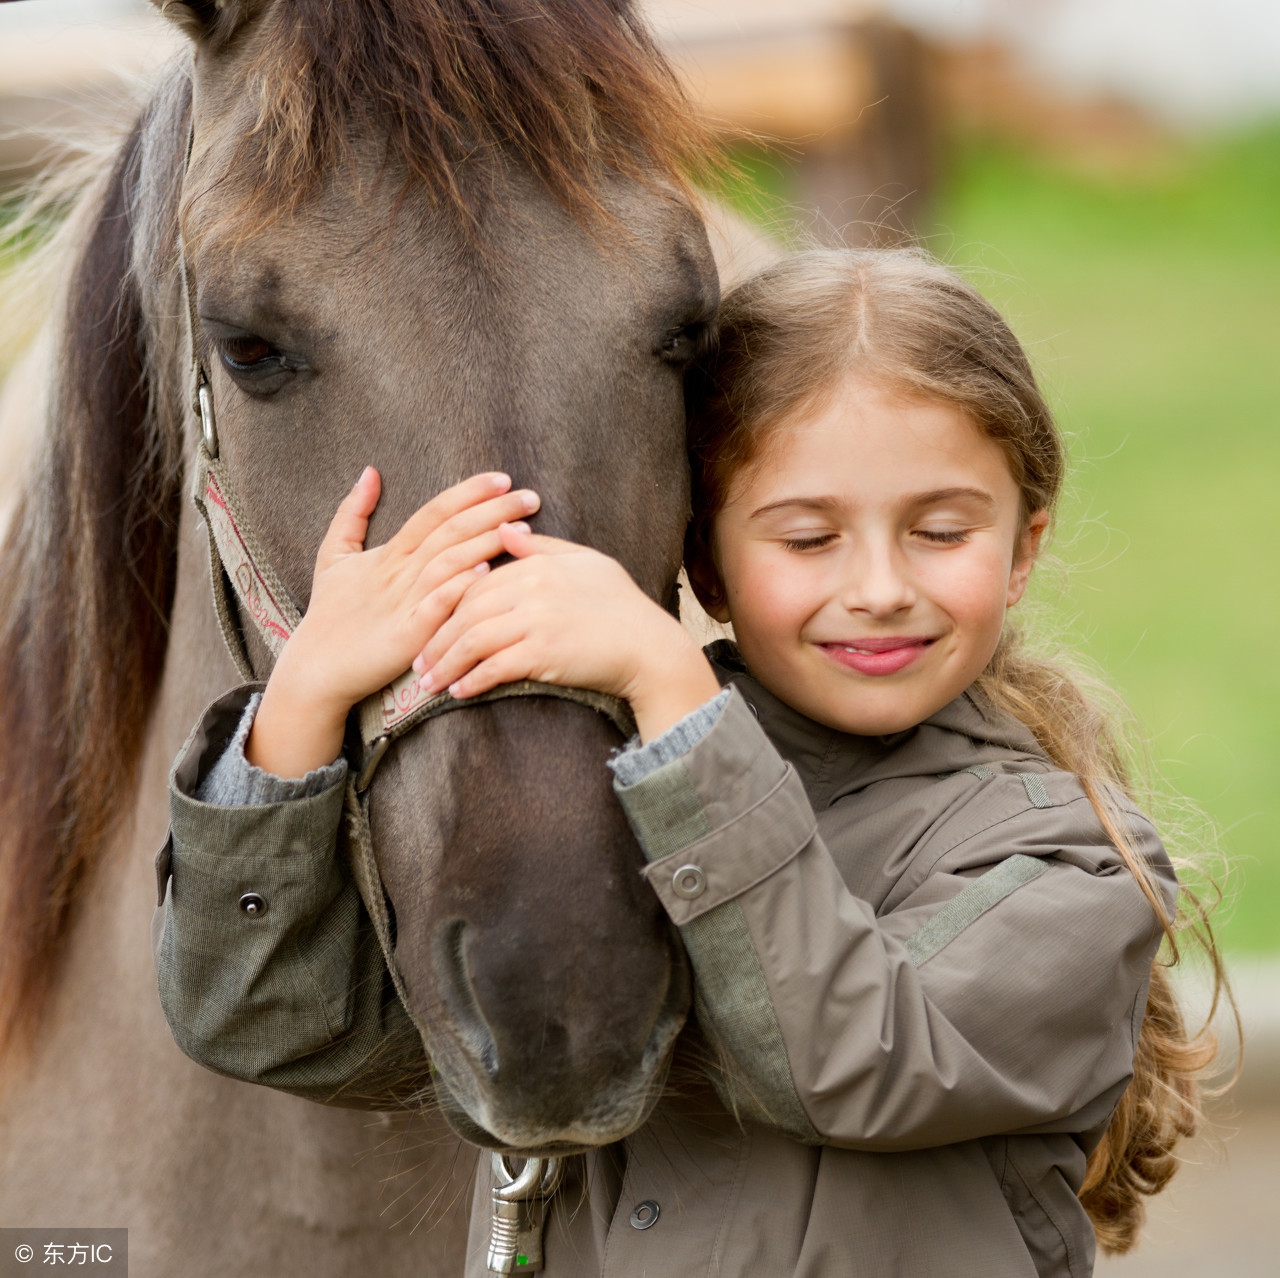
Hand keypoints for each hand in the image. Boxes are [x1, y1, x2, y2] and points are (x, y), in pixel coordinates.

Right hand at [247, 469, 540, 777]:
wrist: (315, 668)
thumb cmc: (330, 613)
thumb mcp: (334, 555)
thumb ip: (352, 513)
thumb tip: (369, 472)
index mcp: (389, 552)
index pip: (434, 512)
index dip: (468, 493)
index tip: (503, 479)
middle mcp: (398, 572)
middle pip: (450, 531)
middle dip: (492, 511)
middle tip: (530, 497)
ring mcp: (403, 602)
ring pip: (448, 562)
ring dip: (486, 542)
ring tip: (522, 530)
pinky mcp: (406, 635)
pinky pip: (436, 605)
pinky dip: (458, 586)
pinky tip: (485, 570)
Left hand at [415, 525, 721, 741]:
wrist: (650, 648)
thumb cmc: (621, 606)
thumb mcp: (586, 563)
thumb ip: (542, 547)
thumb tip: (504, 529)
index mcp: (538, 564)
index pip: (475, 581)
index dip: (447, 605)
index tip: (429, 625)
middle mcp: (533, 588)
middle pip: (466, 611)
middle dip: (436, 639)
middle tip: (418, 663)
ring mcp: (537, 621)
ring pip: (473, 640)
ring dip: (446, 665)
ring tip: (429, 684)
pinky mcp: (544, 653)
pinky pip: (495, 666)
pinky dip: (473, 681)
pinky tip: (460, 692)